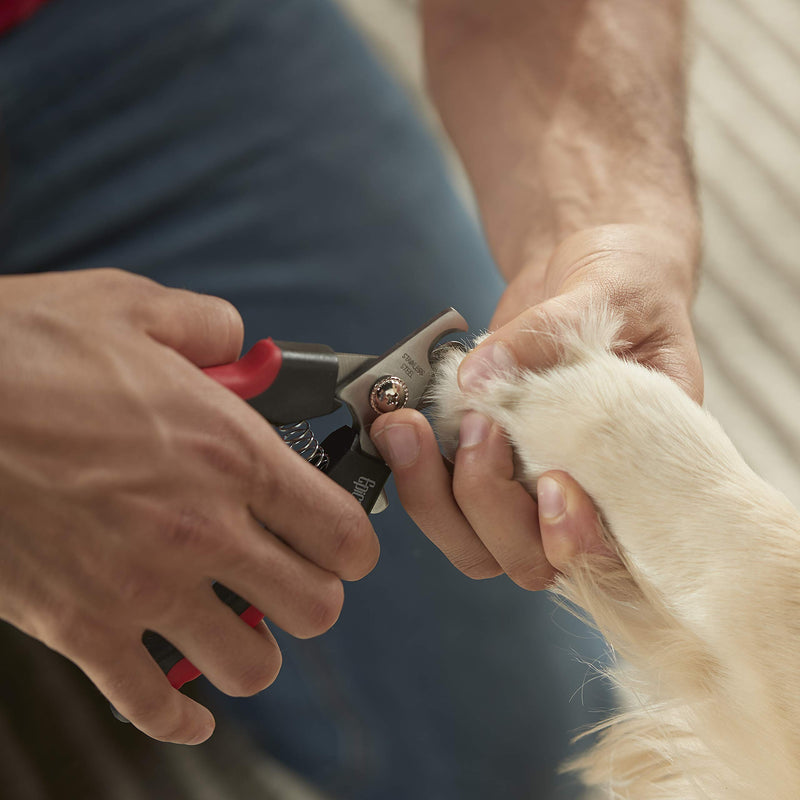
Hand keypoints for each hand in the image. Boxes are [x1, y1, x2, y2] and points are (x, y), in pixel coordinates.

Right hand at [0, 269, 378, 743]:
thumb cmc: (24, 351)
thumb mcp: (133, 306)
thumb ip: (208, 328)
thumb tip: (238, 344)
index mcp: (231, 453)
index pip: (342, 533)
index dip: (353, 542)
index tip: (340, 538)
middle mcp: (201, 529)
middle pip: (314, 608)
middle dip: (314, 594)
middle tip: (292, 573)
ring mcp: (142, 587)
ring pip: (248, 665)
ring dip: (254, 649)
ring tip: (238, 621)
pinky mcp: (80, 628)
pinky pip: (149, 705)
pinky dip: (178, 715)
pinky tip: (190, 705)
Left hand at [371, 224, 698, 586]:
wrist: (589, 269)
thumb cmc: (628, 284)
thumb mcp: (613, 293)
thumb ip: (554, 334)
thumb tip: (483, 375)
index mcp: (648, 467)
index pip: (617, 550)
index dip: (579, 540)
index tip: (552, 480)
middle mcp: (586, 493)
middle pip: (530, 558)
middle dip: (489, 506)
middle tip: (478, 428)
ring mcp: (528, 484)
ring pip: (476, 541)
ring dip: (435, 497)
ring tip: (409, 428)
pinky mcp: (483, 460)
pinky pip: (443, 499)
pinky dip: (416, 471)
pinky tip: (402, 422)